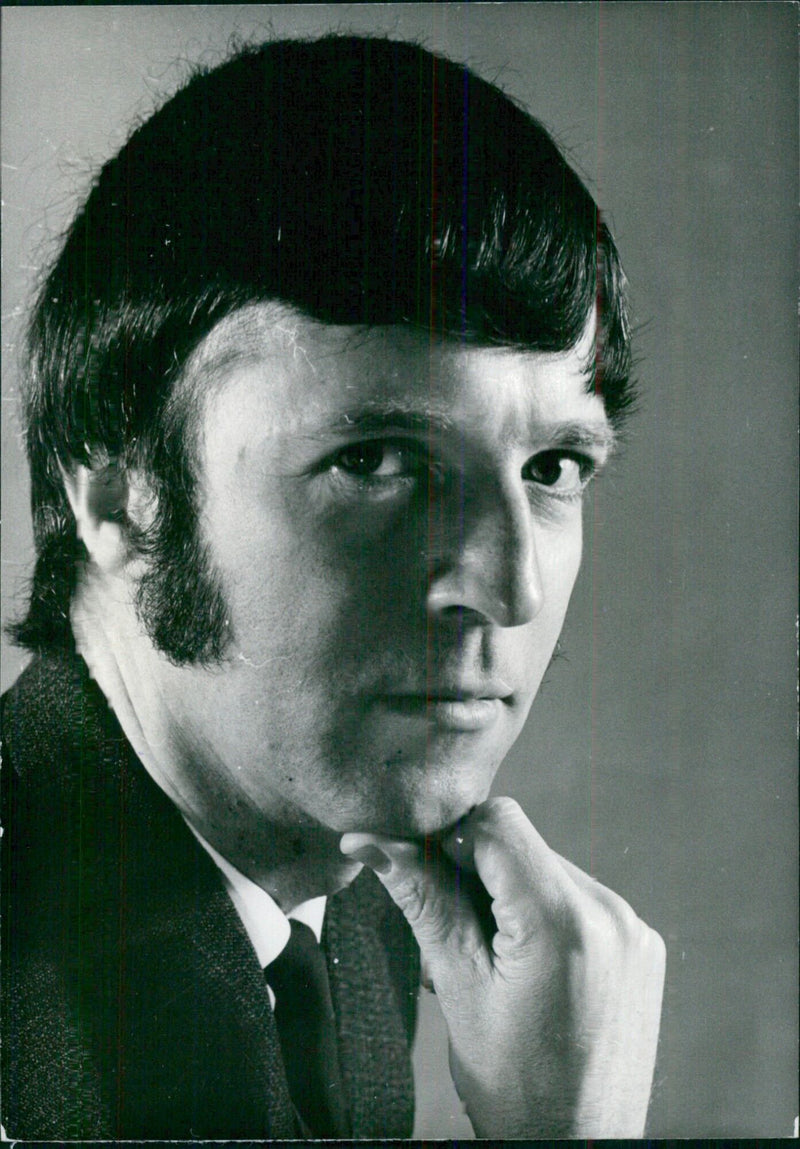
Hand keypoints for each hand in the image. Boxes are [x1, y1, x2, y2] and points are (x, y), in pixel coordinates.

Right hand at [340, 797, 664, 1137]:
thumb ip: (423, 900)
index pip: (498, 822)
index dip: (452, 840)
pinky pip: (578, 899)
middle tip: (459, 940)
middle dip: (478, 877)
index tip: (427, 876)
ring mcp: (633, 928)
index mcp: (562, 922)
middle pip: (522, 847)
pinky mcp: (641, 943)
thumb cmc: (516, 1088)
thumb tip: (374, 841)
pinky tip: (528, 968)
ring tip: (495, 963)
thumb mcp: (458, 988)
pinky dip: (543, 916)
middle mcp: (610, 913)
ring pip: (547, 870)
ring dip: (510, 897)